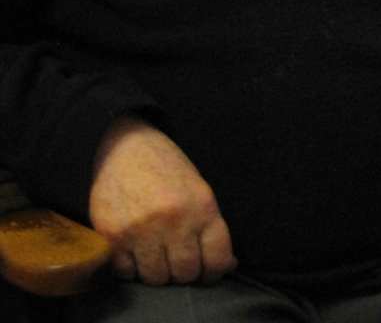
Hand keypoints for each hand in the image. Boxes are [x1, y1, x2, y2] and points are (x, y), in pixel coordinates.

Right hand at [88, 116, 236, 285]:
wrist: (126, 145)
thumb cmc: (167, 167)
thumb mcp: (199, 190)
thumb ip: (211, 227)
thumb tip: (226, 265)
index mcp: (202, 207)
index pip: (217, 259)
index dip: (216, 272)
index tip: (209, 272)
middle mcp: (174, 221)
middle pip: (186, 273)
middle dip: (186, 273)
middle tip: (179, 262)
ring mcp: (141, 230)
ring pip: (156, 278)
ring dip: (159, 273)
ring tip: (158, 257)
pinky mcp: (112, 236)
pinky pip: (126, 272)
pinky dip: (133, 269)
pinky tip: (136, 253)